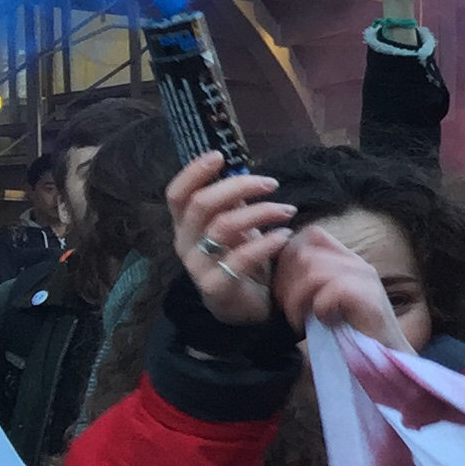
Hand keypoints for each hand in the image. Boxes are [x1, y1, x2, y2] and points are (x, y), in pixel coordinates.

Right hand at [168, 153, 291, 327]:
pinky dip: (267, 242)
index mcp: (186, 226)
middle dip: (238, 187)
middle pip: (202, 205)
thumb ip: (233, 205)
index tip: (219, 156)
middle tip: (271, 183)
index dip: (193, 172)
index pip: (177, 194)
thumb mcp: (236, 229)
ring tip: (288, 210)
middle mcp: (186, 243)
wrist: (245, 309)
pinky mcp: (217, 286)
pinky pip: (241, 258)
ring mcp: (198, 266)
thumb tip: (243, 173)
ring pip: (223, 227)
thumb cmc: (240, 261)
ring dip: (260, 212)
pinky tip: (285, 234)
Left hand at [271, 226, 410, 349]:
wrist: (385, 356)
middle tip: (287, 308)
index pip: (312, 234)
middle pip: (305, 253)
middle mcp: (357, 264)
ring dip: (296, 300)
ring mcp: (365, 278)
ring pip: (313, 271)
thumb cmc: (350, 331)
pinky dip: (318, 309)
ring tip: (299, 321)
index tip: (282, 284)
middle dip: (285, 282)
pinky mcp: (369, 297)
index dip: (289, 254)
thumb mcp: (325, 299)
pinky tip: (324, 323)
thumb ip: (310, 281)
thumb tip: (278, 270)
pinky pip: (330, 291)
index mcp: (347, 260)